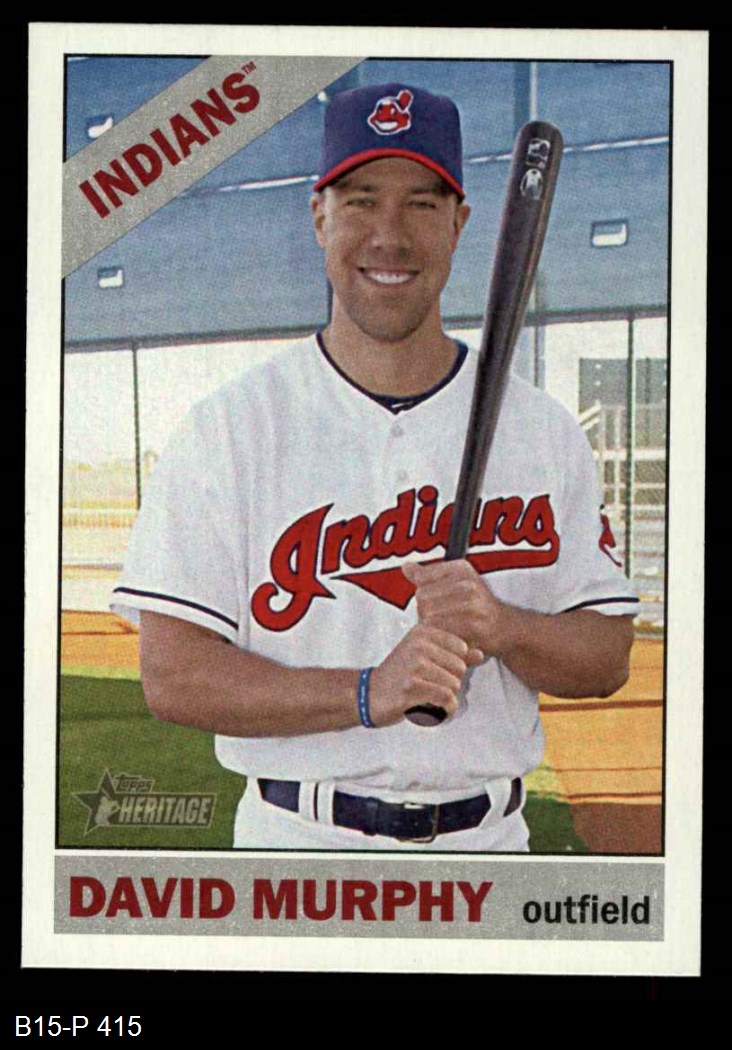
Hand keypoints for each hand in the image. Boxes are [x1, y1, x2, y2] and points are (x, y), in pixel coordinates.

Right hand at [368, 623, 482, 726]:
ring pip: (454, 685)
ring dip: (447, 698)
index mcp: (422, 632)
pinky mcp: (412, 687)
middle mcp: (419, 645)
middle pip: (460, 668)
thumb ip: (453, 654)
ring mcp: (414, 665)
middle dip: (451, 682)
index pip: (462, 648)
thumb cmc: (400, 675)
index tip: (439, 672)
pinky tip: (436, 712)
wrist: (369, 694)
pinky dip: (446, 710)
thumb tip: (481, 653)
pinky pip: (446, 700)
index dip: (455, 665)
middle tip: (433, 688)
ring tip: (431, 700)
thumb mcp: (424, 657)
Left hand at [402, 559, 508, 656]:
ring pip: (429, 615)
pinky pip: (442, 632)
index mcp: (462, 569)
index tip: (432, 598)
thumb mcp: (457, 580)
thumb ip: (429, 574)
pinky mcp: (473, 628)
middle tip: (435, 617)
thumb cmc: (479, 603)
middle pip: (422, 597)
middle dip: (423, 610)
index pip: (422, 578)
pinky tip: (446, 636)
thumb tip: (406, 567)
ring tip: (440, 627)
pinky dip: (440, 637)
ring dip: (430, 625)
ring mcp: (471, 606)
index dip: (422, 591)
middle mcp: (468, 584)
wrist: (506, 627)